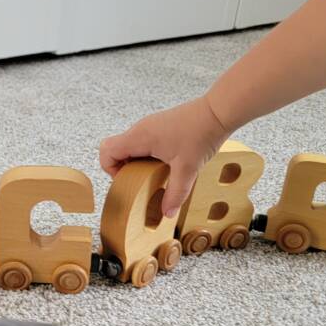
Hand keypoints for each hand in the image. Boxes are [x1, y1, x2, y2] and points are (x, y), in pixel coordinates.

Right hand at [99, 96, 229, 216]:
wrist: (218, 112)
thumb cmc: (201, 134)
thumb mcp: (187, 169)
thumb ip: (175, 193)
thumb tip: (167, 213)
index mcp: (139, 137)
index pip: (107, 151)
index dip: (111, 169)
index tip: (128, 179)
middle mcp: (140, 129)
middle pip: (115, 148)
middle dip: (122, 167)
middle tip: (140, 179)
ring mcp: (149, 125)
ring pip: (128, 144)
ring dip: (135, 161)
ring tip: (155, 172)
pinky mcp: (159, 125)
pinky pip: (141, 140)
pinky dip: (146, 153)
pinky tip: (165, 161)